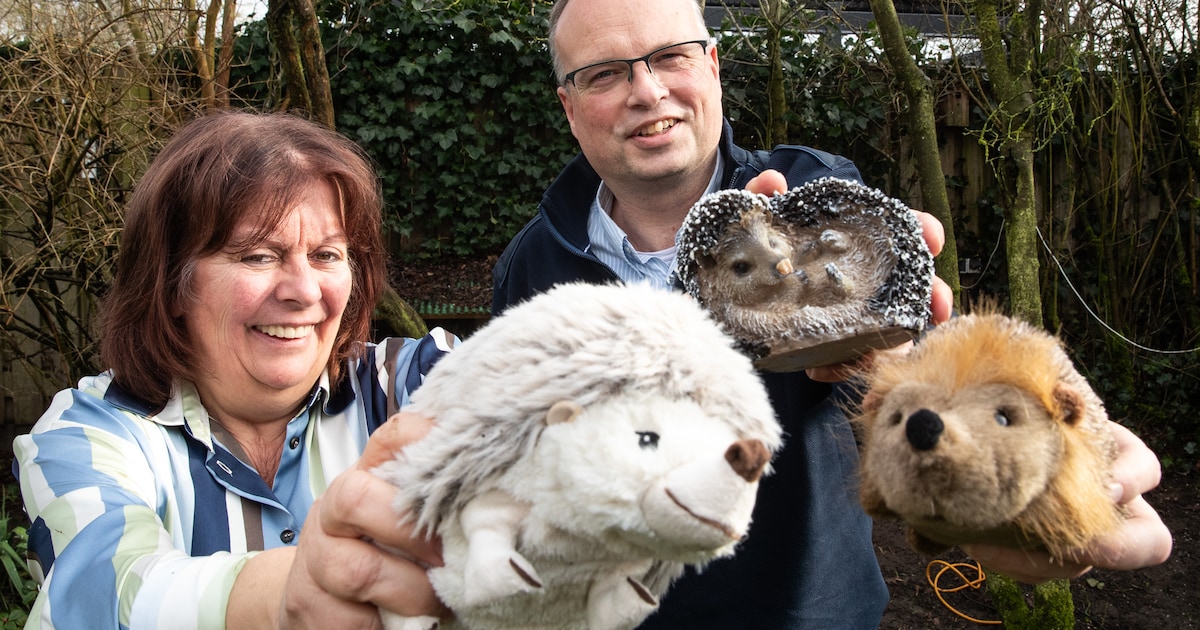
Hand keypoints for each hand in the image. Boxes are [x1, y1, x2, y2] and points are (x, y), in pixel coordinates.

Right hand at [228, 413, 447, 628]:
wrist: (316, 594)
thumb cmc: (377, 552)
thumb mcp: (407, 520)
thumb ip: (436, 503)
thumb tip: (497, 501)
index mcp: (366, 477)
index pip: (393, 437)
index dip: (428, 443)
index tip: (466, 470)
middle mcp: (331, 509)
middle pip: (355, 498)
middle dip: (411, 534)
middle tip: (447, 560)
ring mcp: (313, 558)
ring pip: (357, 570)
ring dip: (410, 593)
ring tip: (436, 602)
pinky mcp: (306, 606)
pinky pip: (349, 620)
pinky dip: (384, 627)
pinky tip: (404, 623)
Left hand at [742, 170, 953, 381]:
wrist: (711, 291)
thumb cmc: (743, 251)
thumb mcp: (747, 221)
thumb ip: (758, 198)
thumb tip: (774, 181)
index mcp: (847, 242)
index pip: (897, 232)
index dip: (921, 231)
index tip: (931, 236)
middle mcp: (856, 279)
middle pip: (909, 287)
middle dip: (932, 296)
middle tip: (938, 307)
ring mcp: (844, 316)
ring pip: (888, 332)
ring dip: (893, 345)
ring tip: (882, 352)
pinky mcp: (823, 347)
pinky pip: (845, 363)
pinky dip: (838, 369)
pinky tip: (818, 370)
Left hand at [961, 421, 1172, 582]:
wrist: (981, 437)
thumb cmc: (1016, 410)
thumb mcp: (1037, 402)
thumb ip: (1054, 401)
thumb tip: (1061, 393)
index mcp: (1116, 459)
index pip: (1146, 470)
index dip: (1132, 480)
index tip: (1106, 486)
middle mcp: (1110, 505)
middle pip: (1145, 542)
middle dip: (1114, 548)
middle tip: (1076, 544)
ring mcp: (1079, 535)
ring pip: (1079, 566)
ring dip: (1040, 559)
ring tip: (992, 541)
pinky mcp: (1042, 554)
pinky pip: (1038, 572)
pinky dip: (1008, 562)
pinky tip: (977, 543)